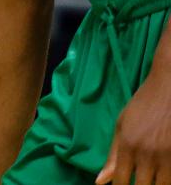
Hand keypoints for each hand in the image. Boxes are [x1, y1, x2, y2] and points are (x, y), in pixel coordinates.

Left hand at [97, 68, 170, 184]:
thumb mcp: (121, 126)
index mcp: (128, 145)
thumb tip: (100, 182)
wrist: (168, 89)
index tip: (121, 184)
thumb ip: (112, 156)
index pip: (120, 180)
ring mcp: (168, 155)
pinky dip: (168, 177)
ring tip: (150, 176)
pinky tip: (162, 173)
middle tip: (137, 180)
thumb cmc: (141, 106)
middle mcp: (147, 153)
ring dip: (156, 183)